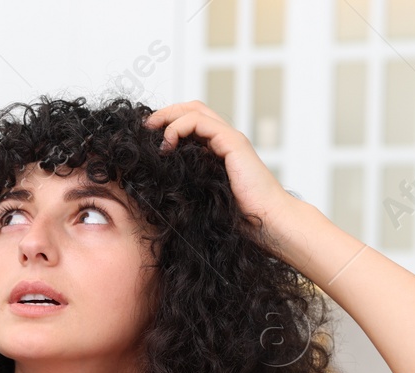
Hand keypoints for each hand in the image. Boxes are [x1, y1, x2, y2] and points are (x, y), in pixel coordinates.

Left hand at [145, 100, 295, 235]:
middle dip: (164, 113)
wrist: (269, 222)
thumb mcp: (202, 197)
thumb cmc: (240, 218)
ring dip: (168, 116)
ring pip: (194, 110)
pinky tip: (167, 144)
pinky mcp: (233, 142)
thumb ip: (187, 184)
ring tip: (150, 131)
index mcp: (218, 150)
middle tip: (144, 127)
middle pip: (191, 108)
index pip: (190, 122)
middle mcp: (225, 139)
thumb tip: (155, 185)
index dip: (167, 123)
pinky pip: (200, 122)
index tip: (146, 137)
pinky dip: (179, 127)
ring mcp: (230, 139)